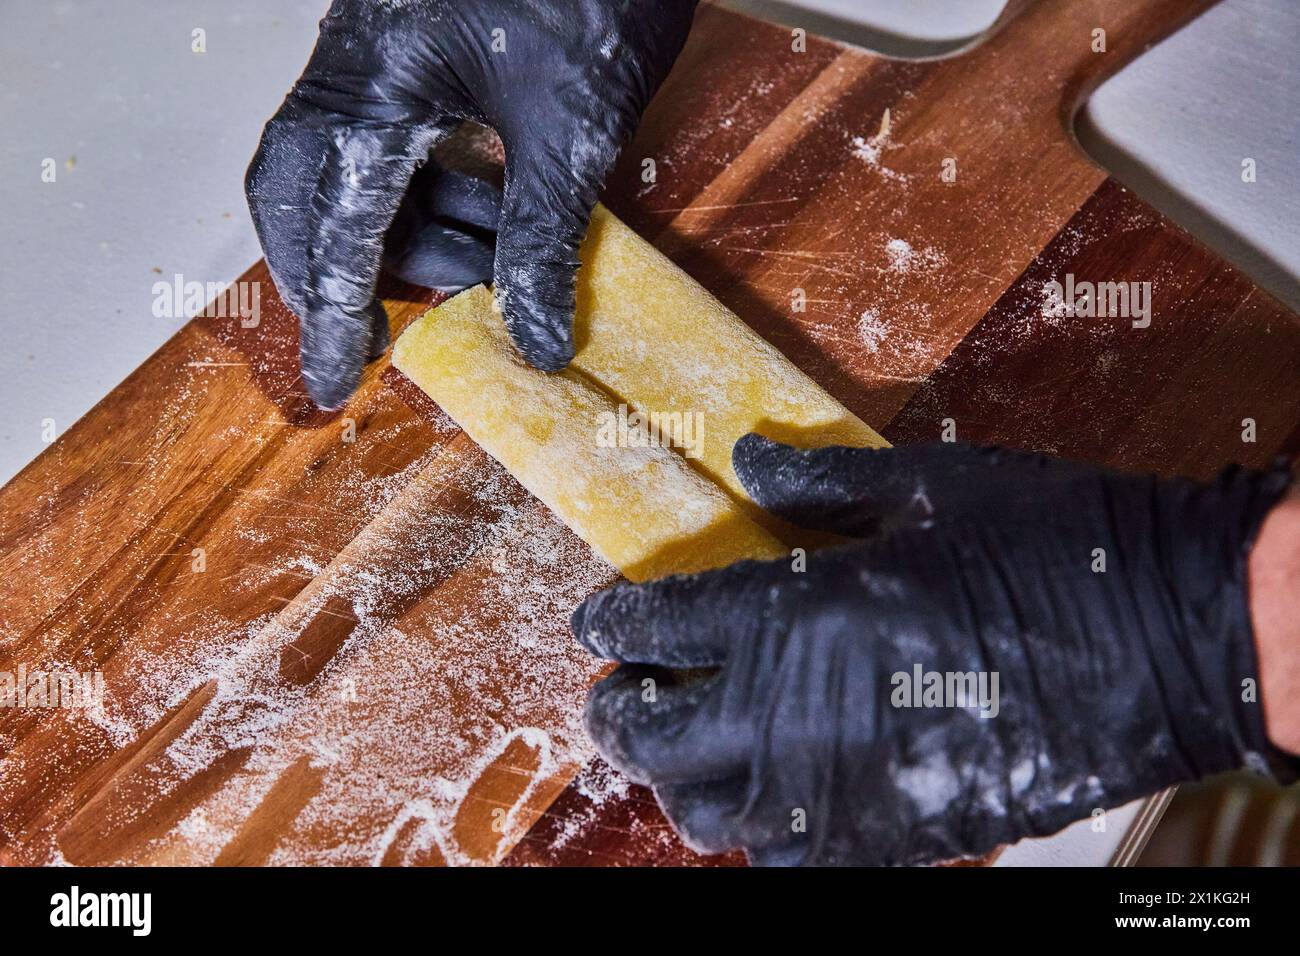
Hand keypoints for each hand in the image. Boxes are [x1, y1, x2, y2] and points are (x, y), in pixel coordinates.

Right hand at [246, 0, 697, 408]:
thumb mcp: (570, 133)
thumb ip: (540, 240)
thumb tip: (533, 336)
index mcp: (376, 79)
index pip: (337, 223)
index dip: (334, 311)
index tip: (331, 378)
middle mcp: (354, 65)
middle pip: (304, 194)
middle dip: (343, 270)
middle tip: (382, 330)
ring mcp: (375, 55)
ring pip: (349, 174)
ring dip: (405, 235)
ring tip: (484, 261)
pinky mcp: (408, 55)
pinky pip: (388, 145)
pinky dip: (424, 196)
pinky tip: (486, 216)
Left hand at [570, 437, 1295, 864]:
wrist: (1167, 637)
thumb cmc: (1046, 546)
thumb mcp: (924, 488)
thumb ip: (819, 480)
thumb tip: (750, 459)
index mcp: (791, 612)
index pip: (655, 627)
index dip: (614, 623)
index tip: (601, 622)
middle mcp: (792, 713)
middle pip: (652, 736)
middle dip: (619, 712)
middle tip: (624, 689)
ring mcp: (839, 789)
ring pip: (705, 812)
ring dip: (679, 777)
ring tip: (690, 743)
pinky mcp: (893, 836)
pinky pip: (786, 861)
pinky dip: (757, 832)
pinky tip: (770, 795)